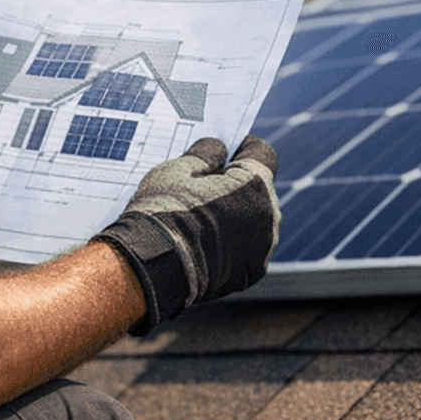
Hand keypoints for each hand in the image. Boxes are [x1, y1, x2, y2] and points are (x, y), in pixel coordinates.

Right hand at [94, 135, 280, 335]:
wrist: (151, 267)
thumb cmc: (163, 213)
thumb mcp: (178, 170)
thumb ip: (205, 154)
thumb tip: (217, 149)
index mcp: (255, 185)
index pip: (261, 153)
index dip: (241, 147)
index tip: (224, 150)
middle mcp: (269, 216)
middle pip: (258, 188)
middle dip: (236, 184)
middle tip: (203, 185)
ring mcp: (262, 248)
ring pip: (255, 219)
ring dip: (235, 214)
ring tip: (200, 217)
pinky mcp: (251, 272)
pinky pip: (247, 247)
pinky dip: (231, 242)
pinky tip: (203, 241)